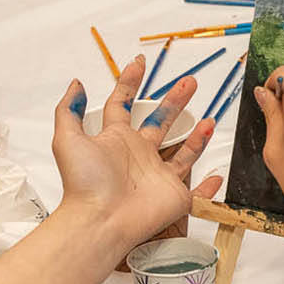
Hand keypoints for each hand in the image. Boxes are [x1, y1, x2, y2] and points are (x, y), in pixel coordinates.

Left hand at [50, 57, 219, 250]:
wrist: (101, 220)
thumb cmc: (85, 183)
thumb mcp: (67, 140)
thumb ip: (69, 111)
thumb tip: (76, 85)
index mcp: (115, 140)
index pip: (123, 105)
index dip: (130, 83)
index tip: (140, 63)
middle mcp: (138, 156)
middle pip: (160, 122)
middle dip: (175, 101)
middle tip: (190, 82)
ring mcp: (158, 176)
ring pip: (182, 152)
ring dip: (197, 135)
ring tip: (209, 118)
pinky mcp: (175, 196)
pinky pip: (196, 191)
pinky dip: (208, 186)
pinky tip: (216, 175)